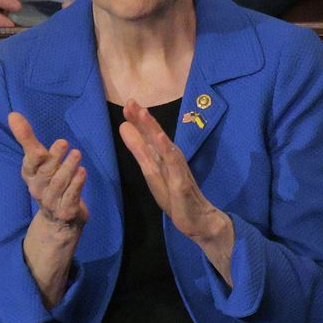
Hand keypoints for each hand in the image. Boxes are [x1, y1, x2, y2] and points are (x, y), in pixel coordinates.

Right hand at [7, 111, 88, 232]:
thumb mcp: (38, 161)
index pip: (29, 163)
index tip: (39, 148)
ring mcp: (52, 201)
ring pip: (59, 183)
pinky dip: (77, 184)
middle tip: (64, 143)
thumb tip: (13, 114)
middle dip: (54, 158)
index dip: (33, 155)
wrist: (57, 221)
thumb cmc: (48, 182)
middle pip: (46, 172)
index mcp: (30, 174)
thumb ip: (27, 138)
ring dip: (68, 168)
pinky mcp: (66, 211)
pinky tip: (83, 172)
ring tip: (77, 154)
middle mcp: (38, 188)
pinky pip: (71, 196)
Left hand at [119, 101, 234, 280]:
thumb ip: (139, 150)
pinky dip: (168, 151)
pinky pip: (174, 166)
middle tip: (131, 101)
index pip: (149, 135)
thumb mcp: (151, 171)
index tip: (127, 103)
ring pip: (165, 146)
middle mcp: (171, 159)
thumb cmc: (174, 196)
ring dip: (155, 129)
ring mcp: (177, 170)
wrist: (198, 220)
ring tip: (143, 114)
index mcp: (163, 157)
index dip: (138, 120)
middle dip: (144, 119)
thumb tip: (125, 127)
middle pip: (156, 136)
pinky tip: (162, 139)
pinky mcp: (181, 183)